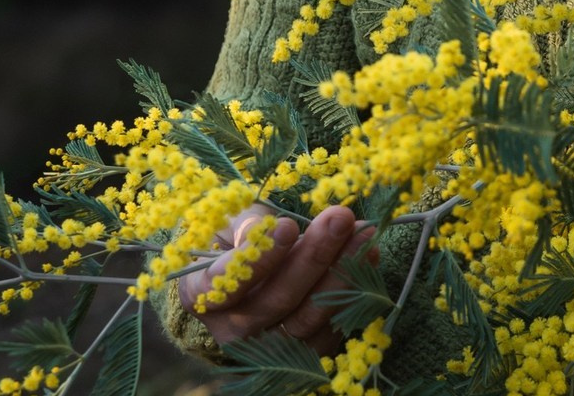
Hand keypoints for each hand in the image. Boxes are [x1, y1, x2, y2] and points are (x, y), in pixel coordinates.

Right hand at [178, 202, 377, 353]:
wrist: (242, 275)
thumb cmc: (234, 239)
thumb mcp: (231, 223)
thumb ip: (249, 226)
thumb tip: (272, 229)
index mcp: (203, 294)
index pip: (227, 282)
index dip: (258, 258)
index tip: (287, 225)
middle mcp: (232, 330)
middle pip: (277, 301)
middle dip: (313, 256)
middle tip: (340, 218)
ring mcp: (268, 348)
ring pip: (308, 319)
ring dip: (341, 274)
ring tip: (364, 235)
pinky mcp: (301, 355)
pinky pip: (330, 331)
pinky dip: (354, 294)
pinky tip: (370, 257)